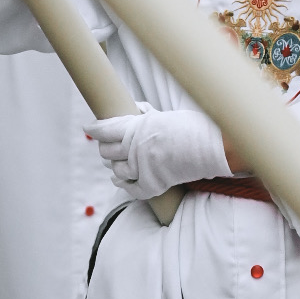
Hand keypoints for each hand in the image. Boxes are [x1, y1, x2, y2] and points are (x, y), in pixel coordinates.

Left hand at [87, 106, 226, 199]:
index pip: (105, 129)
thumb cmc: (191, 126)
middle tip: (106, 144)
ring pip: (116, 170)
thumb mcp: (163, 116)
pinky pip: (129, 188)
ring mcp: (142, 168)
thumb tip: (136, 110)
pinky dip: (122, 184)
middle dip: (105, 147)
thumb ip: (146, 117)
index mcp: (136, 128)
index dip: (95, 129)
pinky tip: (118, 180)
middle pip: (107, 151)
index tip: (89, 127)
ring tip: (114, 162)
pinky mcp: (152, 185)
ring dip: (114, 165)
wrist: (210, 147)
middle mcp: (134, 148)